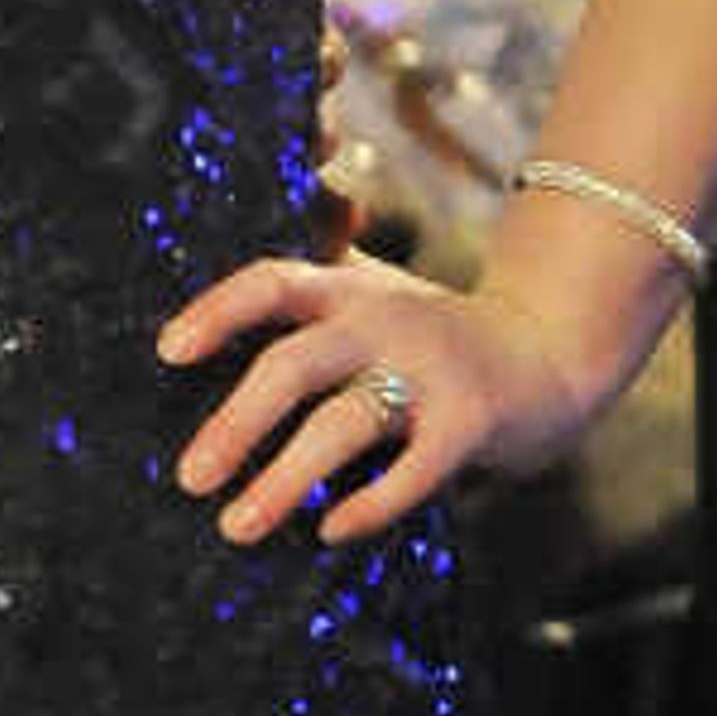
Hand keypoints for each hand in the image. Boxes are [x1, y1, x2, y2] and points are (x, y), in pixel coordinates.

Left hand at [157, 252, 598, 543]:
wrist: (548, 354)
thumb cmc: (426, 332)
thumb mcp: (368, 285)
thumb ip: (314, 254)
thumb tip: (277, 185)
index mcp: (345, 290)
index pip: (271, 283)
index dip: (218, 311)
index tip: (168, 351)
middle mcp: (383, 322)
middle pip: (295, 363)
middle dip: (237, 423)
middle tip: (189, 479)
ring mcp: (430, 370)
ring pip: (345, 423)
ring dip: (286, 478)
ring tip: (237, 526)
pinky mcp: (473, 420)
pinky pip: (416, 469)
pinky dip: (372, 503)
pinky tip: (329, 530)